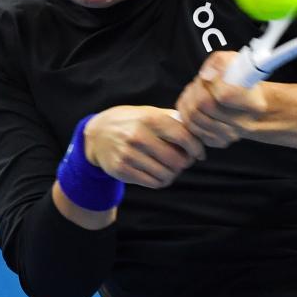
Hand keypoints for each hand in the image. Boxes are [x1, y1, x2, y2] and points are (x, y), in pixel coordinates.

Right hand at [84, 106, 206, 188]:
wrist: (97, 134)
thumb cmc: (130, 122)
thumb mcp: (149, 112)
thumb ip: (173, 120)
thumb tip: (199, 133)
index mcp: (149, 118)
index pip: (182, 137)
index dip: (196, 148)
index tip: (199, 153)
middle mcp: (138, 136)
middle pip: (176, 160)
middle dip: (185, 163)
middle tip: (184, 161)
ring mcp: (128, 154)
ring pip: (166, 174)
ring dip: (173, 174)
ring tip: (171, 168)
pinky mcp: (121, 170)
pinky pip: (153, 183)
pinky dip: (161, 181)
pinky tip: (160, 174)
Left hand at [175, 51, 268, 148]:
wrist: (249, 106)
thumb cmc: (242, 81)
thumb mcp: (236, 62)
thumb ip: (220, 62)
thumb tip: (206, 75)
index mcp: (253, 104)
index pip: (225, 95)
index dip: (211, 82)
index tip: (210, 74)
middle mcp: (243, 123)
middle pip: (204, 105)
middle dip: (195, 89)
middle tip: (199, 81)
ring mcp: (229, 135)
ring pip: (193, 117)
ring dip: (188, 99)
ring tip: (195, 90)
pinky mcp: (216, 141)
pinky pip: (191, 127)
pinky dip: (187, 113)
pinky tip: (194, 103)